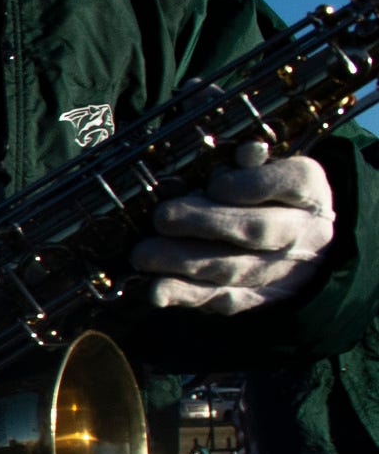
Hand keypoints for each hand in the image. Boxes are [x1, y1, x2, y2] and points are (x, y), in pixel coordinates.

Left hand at [134, 142, 336, 314]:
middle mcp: (304, 233)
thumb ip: (254, 162)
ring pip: (234, 268)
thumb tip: (246, 153)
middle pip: (258, 230)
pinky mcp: (258, 298)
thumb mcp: (272, 167)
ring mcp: (283, 270)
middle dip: (205, 223)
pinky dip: (187, 296)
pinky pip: (223, 300)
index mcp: (310, 191)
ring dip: (184, 262)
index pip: (292, 183)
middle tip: (162, 218)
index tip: (214, 185)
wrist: (302, 247)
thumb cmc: (271, 195)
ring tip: (144, 254)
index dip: (249, 185)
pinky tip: (157, 291)